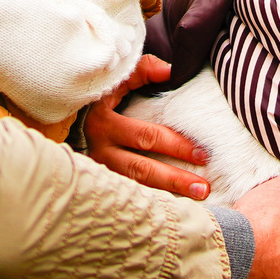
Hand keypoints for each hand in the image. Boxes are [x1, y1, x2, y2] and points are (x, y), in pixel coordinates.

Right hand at [82, 57, 208, 199]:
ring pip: (135, 187)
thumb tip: (171, 71)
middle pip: (141, 169)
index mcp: (104, 122)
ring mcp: (99, 171)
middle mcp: (99, 151)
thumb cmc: (104, 94)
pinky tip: (174, 209)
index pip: (145, 137)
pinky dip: (151, 203)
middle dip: (175, 179)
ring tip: (197, 199)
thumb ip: (145, 69)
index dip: (175, 145)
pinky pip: (128, 197)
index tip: (202, 154)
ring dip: (167, 195)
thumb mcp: (120, 77)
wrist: (75, 116)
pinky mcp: (100, 185)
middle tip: (204, 187)